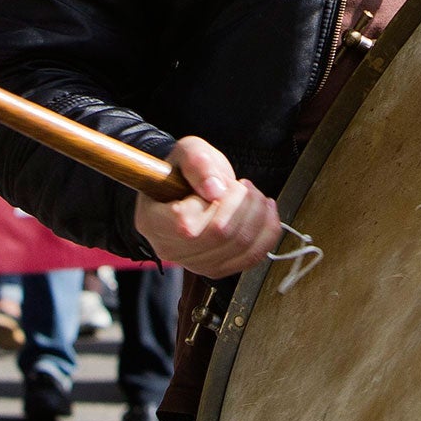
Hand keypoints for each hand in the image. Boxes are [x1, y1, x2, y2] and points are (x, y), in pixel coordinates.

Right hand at [133, 136, 280, 279]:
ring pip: (239, 248)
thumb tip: (215, 190)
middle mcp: (169, 248)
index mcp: (153, 220)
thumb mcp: (188, 151)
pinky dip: (267, 233)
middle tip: (245, 186)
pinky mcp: (215, 269)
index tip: (225, 184)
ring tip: (254, 196)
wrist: (186, 188)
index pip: (187, 223)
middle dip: (245, 205)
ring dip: (259, 217)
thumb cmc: (183, 170)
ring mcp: (192, 263)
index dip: (217, 202)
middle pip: (219, 237)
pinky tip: (265, 212)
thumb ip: (198, 163)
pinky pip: (250, 258)